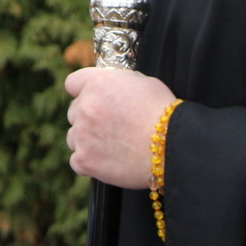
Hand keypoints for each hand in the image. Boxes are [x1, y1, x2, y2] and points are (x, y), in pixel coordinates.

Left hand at [64, 67, 176, 188]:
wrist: (172, 147)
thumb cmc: (164, 114)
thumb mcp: (142, 83)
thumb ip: (116, 83)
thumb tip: (108, 86)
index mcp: (97, 83)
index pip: (73, 83)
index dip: (83, 92)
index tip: (92, 100)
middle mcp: (85, 106)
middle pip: (73, 111)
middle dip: (88, 118)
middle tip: (111, 127)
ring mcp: (82, 134)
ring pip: (73, 137)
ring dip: (87, 140)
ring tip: (113, 145)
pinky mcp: (84, 159)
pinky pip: (77, 160)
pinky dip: (89, 162)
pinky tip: (108, 160)